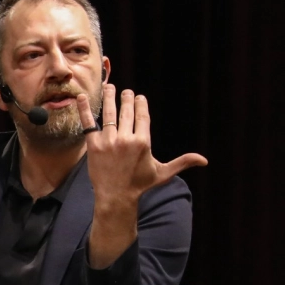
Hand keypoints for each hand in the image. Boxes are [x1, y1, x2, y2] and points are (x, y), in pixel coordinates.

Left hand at [79, 84, 206, 266]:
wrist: (115, 197)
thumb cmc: (139, 185)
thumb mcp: (163, 173)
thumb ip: (182, 162)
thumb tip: (204, 160)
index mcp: (143, 142)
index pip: (142, 116)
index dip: (140, 105)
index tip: (139, 97)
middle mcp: (126, 139)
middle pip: (126, 112)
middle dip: (126, 99)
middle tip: (126, 91)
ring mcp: (108, 141)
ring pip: (109, 114)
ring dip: (109, 98)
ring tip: (110, 87)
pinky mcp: (93, 145)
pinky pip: (88, 124)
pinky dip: (84, 110)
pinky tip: (80, 97)